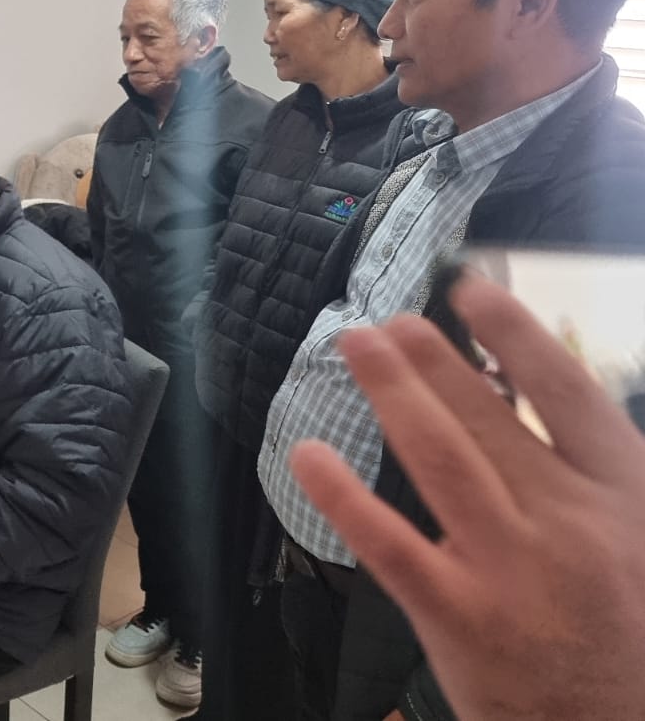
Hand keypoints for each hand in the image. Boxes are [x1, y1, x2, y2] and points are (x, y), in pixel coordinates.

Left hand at [290, 274, 644, 720]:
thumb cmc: (622, 631)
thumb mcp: (635, 539)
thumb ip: (586, 473)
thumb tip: (524, 394)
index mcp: (624, 497)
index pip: (567, 393)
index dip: (516, 335)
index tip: (472, 289)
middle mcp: (569, 522)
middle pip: (487, 417)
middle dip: (430, 358)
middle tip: (387, 320)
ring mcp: (509, 569)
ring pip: (439, 458)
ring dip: (392, 393)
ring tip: (356, 347)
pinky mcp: (457, 616)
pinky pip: (390, 544)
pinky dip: (344, 496)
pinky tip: (308, 454)